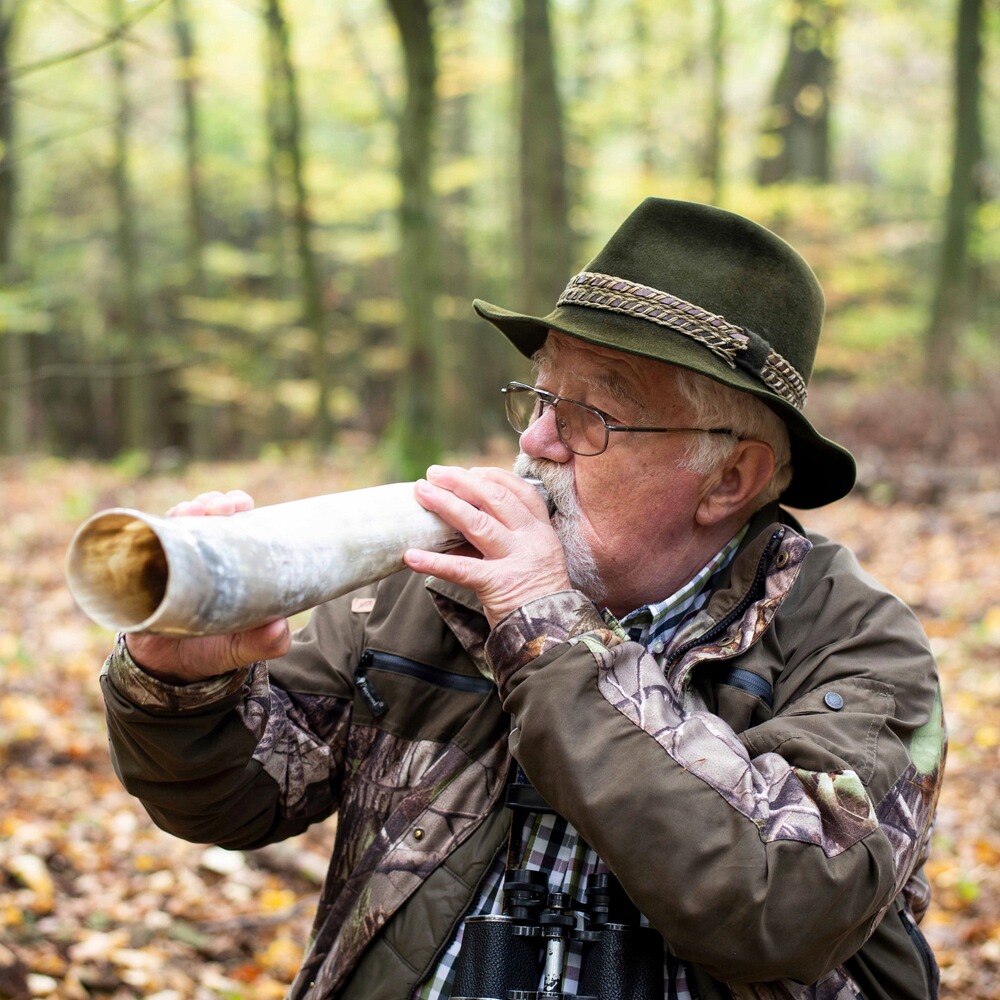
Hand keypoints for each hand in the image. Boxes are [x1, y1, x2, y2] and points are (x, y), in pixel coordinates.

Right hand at [124, 491, 291, 683]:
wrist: (167, 672)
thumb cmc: (211, 650)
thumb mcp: (241, 648)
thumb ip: (265, 642)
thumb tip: (280, 627)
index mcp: (229, 563)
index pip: (234, 522)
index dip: (237, 505)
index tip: (239, 504)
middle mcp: (199, 556)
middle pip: (205, 515)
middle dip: (212, 503)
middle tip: (221, 506)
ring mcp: (170, 562)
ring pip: (174, 523)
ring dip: (184, 511)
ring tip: (194, 511)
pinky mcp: (142, 574)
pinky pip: (142, 544)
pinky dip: (148, 530)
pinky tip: (156, 526)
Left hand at [403, 466, 571, 627]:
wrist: (552, 634)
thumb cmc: (535, 597)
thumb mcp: (531, 560)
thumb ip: (506, 539)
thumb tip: (461, 522)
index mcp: (541, 531)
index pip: (520, 491)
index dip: (493, 476)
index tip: (470, 470)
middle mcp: (531, 540)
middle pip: (495, 499)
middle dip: (462, 481)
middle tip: (435, 473)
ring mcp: (517, 560)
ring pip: (478, 523)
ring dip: (445, 504)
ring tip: (421, 492)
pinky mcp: (499, 584)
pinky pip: (461, 569)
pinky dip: (434, 561)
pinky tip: (411, 556)